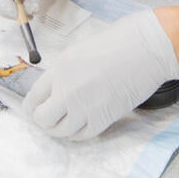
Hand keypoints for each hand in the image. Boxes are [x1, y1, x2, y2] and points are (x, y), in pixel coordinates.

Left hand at [22, 9, 178, 139]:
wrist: (146, 48)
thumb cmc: (119, 42)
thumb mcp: (80, 51)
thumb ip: (65, 72)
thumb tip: (56, 90)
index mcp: (60, 69)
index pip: (33, 98)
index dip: (31, 108)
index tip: (34, 110)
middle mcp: (67, 90)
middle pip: (42, 119)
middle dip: (44, 121)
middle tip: (50, 118)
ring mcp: (84, 107)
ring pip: (60, 131)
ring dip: (59, 129)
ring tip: (64, 124)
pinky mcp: (103, 119)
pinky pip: (81, 135)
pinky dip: (77, 133)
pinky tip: (79, 126)